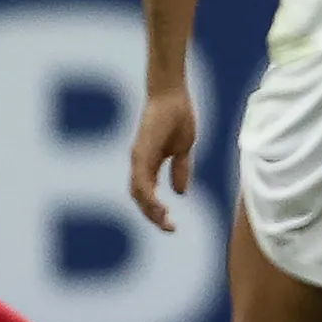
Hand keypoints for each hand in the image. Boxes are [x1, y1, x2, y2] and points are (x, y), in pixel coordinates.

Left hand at [129, 86, 198, 231]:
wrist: (171, 93)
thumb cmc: (177, 114)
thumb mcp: (183, 148)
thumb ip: (180, 169)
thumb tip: (181, 193)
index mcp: (149, 163)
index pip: (148, 194)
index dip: (157, 211)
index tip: (171, 224)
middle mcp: (140, 163)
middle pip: (140, 198)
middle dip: (154, 216)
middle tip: (170, 228)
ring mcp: (138, 158)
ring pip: (138, 192)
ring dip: (150, 210)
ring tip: (166, 221)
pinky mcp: (141, 152)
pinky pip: (141, 180)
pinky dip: (148, 196)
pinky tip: (160, 206)